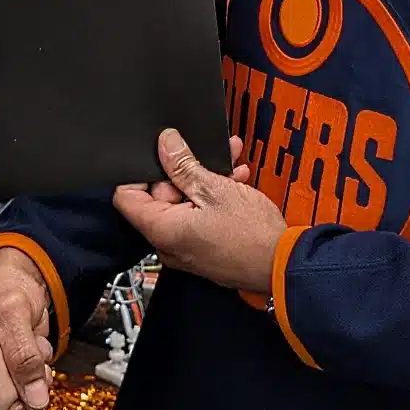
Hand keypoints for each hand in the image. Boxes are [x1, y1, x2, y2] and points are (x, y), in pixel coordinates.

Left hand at [111, 131, 285, 295]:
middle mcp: (168, 244)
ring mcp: (187, 248)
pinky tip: (234, 180)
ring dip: (203, 179)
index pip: (126, 197)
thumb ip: (183, 164)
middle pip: (158, 197)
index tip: (160, 156)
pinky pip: (198, 218)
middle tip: (202, 153)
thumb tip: (165, 143)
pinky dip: (212, 198)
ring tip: (228, 161)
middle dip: (181, 171)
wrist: (282, 266)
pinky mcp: (204, 249)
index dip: (140, 172)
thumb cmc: (252, 236)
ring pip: (184, 204)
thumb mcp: (215, 189)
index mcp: (161, 230)